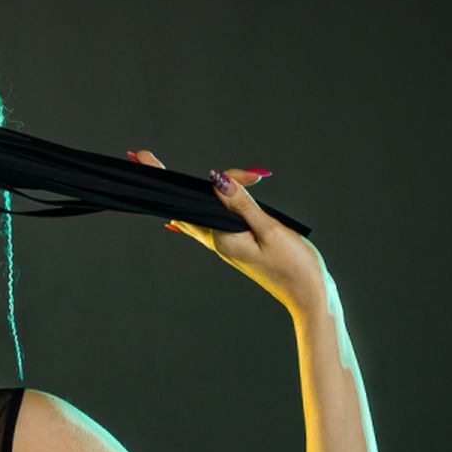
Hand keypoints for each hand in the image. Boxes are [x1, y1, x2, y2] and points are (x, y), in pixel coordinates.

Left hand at [130, 150, 327, 311]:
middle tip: (143, 156)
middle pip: (186, 205)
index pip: (184, 203)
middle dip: (170, 181)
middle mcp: (217, 240)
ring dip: (199, 189)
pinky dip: (215, 201)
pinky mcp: (237, 244)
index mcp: (220, 237)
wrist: (308, 296)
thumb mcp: (269, 230)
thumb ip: (242, 205)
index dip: (164, 179)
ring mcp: (226, 243)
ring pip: (202, 211)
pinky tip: (207, 197)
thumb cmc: (294, 266)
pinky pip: (216, 219)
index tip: (143, 158)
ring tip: (184, 172)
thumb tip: (216, 181)